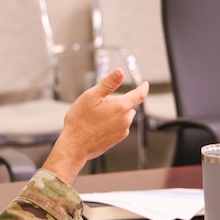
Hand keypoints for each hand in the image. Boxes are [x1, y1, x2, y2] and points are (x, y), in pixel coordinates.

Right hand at [43, 69, 149, 183]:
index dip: (143, 88)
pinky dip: (111, 123)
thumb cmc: (80, 122)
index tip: (145, 84)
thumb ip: (108, 83)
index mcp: (121, 107)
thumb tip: (120, 72)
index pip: (139, 95)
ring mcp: (122, 131)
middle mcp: (125, 120)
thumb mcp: (91, 96)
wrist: (75, 146)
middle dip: (116, 102)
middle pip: (126, 105)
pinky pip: (118, 126)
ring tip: (95, 118)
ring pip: (122, 115)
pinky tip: (96, 126)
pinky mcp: (118, 139)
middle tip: (97, 105)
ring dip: (113, 113)